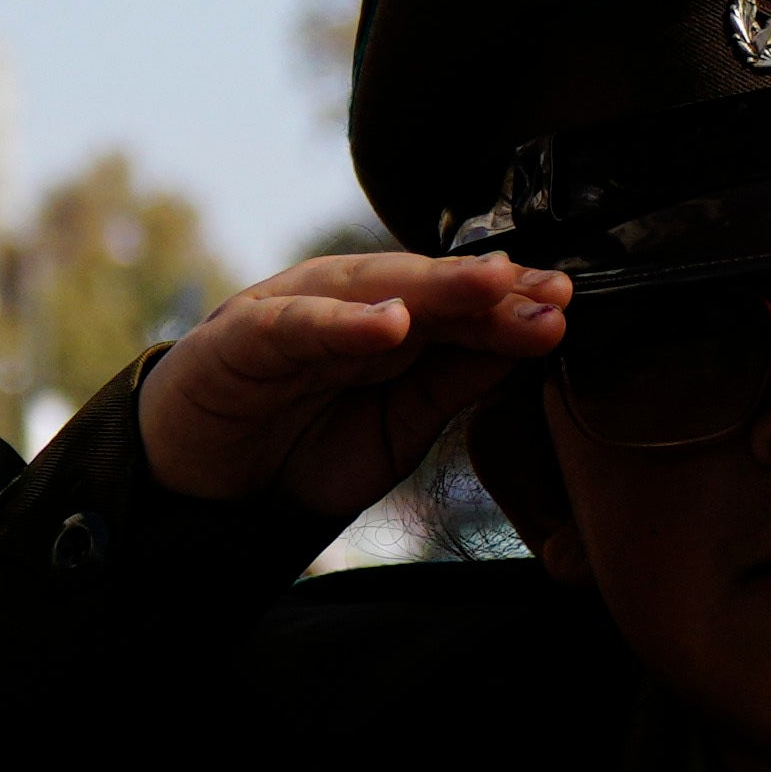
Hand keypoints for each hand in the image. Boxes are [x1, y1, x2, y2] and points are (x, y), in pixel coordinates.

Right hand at [130, 250, 568, 527]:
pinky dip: (341, 322)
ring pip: (372, 289)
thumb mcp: (398, 429)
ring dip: (435, 286)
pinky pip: (297, 324)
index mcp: (391, 325)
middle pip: (429, 287)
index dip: (515, 307)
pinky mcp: (244, 337)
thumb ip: (453, 386)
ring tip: (490, 288)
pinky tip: (387, 325)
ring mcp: (296, 312)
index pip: (463, 309)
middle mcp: (349, 305)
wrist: (201, 485)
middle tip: (551, 289)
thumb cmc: (300, 446)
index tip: (569, 308)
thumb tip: (530, 347)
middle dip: (492, 287)